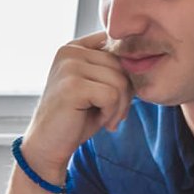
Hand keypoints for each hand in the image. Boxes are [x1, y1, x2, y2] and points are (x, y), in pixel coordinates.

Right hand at [19, 31, 131, 174]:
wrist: (48, 146)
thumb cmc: (76, 117)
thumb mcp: (96, 86)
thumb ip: (112, 67)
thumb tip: (144, 59)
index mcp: (75, 47)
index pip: (118, 47)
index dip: (125, 73)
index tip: (114, 97)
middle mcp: (69, 51)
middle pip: (122, 64)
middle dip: (126, 93)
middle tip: (112, 113)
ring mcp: (69, 67)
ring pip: (120, 80)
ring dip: (120, 106)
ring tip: (106, 118)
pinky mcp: (72, 86)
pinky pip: (112, 96)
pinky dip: (111, 114)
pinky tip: (99, 122)